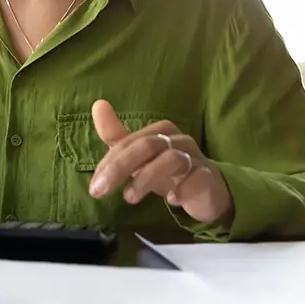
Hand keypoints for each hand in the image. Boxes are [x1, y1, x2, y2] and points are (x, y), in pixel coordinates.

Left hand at [88, 99, 233, 224]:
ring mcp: (195, 157)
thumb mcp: (141, 157)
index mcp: (160, 131)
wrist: (209, 190)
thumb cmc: (170, 171)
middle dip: (120, 167)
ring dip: (146, 178)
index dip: (109, 162)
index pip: (129, 141)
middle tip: (100, 191)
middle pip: (147, 145)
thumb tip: (98, 105)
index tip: (95, 186)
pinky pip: (197, 178)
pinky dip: (182, 188)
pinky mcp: (209, 177)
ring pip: (170, 159)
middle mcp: (178, 140)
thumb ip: (117, 136)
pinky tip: (171, 200)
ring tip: (129, 198)